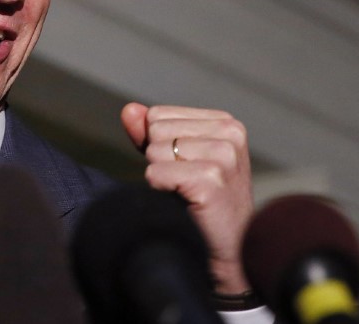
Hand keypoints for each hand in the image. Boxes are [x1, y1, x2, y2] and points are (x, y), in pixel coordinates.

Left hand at [121, 102, 253, 293]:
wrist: (229, 249)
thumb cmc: (201, 202)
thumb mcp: (176, 158)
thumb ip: (150, 132)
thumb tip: (128, 109)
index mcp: (225, 122)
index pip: (158, 115)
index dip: (160, 145)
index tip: (186, 168)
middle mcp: (229, 133)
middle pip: (155, 130)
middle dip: (160, 160)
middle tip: (187, 184)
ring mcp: (223, 156)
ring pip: (154, 151)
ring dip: (162, 177)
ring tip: (188, 193)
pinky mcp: (210, 179)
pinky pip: (155, 173)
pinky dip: (161, 190)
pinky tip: (187, 203)